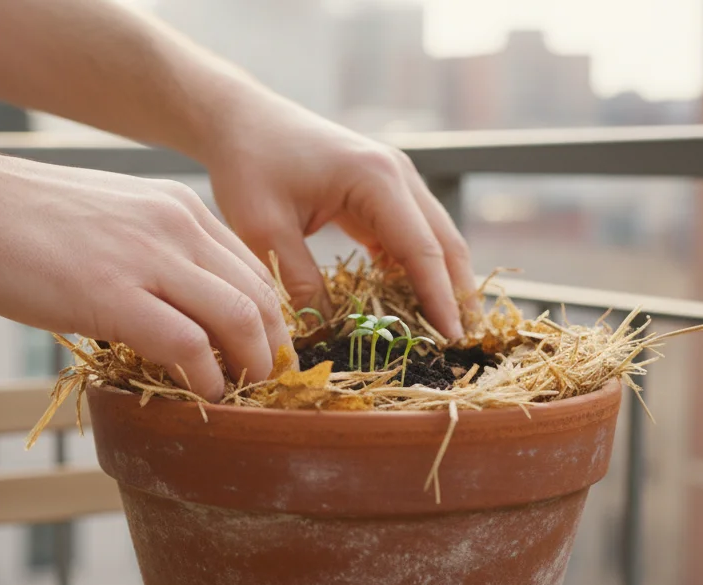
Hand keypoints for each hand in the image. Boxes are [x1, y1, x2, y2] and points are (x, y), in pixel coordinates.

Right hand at [0, 148, 291, 400]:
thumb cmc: (15, 217)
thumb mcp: (105, 217)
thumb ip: (143, 249)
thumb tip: (161, 300)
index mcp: (176, 207)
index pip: (251, 268)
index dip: (266, 320)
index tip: (256, 355)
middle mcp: (176, 225)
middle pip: (259, 296)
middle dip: (269, 349)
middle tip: (260, 387)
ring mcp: (148, 258)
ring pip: (239, 320)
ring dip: (249, 369)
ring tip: (239, 399)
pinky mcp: (114, 295)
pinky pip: (189, 346)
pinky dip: (206, 380)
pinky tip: (200, 398)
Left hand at [202, 98, 475, 339]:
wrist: (241, 120)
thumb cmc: (250, 165)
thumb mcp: (264, 230)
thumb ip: (299, 282)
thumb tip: (329, 334)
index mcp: (376, 178)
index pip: (422, 250)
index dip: (440, 300)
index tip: (451, 342)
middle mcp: (397, 174)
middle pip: (444, 243)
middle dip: (457, 294)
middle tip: (461, 345)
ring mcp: (394, 180)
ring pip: (434, 239)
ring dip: (442, 283)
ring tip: (443, 332)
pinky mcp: (381, 192)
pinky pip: (410, 236)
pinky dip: (415, 270)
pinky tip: (408, 306)